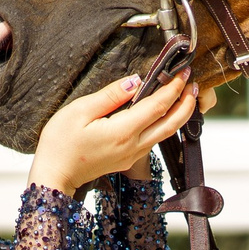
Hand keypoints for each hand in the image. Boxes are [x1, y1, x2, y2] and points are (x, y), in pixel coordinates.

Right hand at [29, 72, 198, 194]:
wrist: (55, 175)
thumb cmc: (60, 144)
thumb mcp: (79, 111)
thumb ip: (110, 95)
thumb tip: (135, 81)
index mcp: (123, 131)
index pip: (158, 106)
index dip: (174, 88)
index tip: (183, 74)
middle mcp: (134, 146)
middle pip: (172, 123)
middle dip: (186, 102)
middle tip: (193, 84)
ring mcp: (133, 155)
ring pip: (166, 133)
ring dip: (179, 114)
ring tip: (185, 96)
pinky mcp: (129, 159)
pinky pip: (154, 139)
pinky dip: (166, 124)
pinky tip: (165, 114)